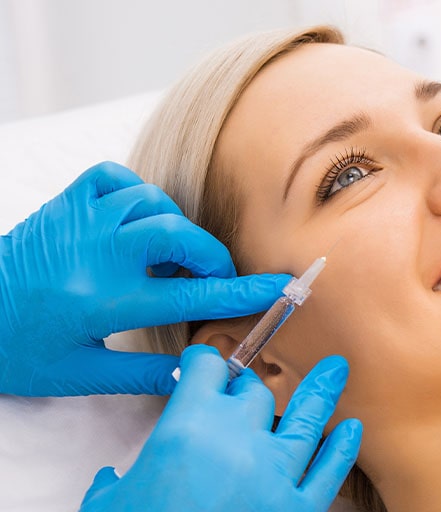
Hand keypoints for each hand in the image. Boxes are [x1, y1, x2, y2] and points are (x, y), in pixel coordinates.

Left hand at [0, 161, 291, 395]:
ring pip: (153, 203)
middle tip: (213, 276)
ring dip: (176, 227)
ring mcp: (80, 222)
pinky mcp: (65, 204)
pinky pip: (116, 178)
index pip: (193, 294)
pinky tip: (139, 220)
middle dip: (210, 255)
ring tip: (170, 256)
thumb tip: (196, 373)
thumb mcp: (79, 376)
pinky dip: (140, 194)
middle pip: (179, 235)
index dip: (245, 292)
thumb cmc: (18, 350)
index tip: (283, 286)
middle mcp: (98, 255)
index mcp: (106, 302)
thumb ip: (141, 375)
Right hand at [81, 345, 361, 511]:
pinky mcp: (298, 510)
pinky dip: (342, 449)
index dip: (205, 361)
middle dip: (247, 389)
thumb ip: (116, 482)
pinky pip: (329, 473)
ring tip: (336, 369)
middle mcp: (238, 442)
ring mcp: (274, 475)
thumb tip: (113, 479)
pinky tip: (352, 429)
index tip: (206, 361)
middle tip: (245, 389)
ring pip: (306, 421)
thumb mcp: (108, 505)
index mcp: (187, 428)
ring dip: (321, 392)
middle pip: (254, 394)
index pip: (207, 370)